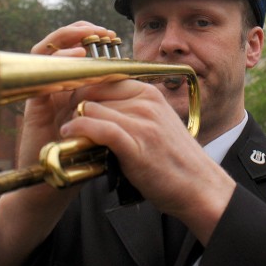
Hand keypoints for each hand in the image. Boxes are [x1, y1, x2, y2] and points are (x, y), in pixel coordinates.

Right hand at [0, 21, 117, 265]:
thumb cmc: (82, 162)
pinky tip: (77, 59)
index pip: (80, 55)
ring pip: (48, 54)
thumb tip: (137, 85)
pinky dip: (57, 62)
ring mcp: (43, 94)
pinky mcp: (32, 104)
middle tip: (103, 31)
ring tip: (90, 36)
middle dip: (81, 34)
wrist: (52, 191)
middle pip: (62, 47)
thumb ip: (113, 108)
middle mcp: (55, 89)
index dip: (92, 40)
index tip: (114, 35)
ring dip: (68, 40)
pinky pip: (40, 74)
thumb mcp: (104, 129)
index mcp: (73, 91)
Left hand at [60, 80, 235, 244]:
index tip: (72, 106)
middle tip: (67, 121)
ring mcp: (142, 122)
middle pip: (93, 92)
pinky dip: (78, 129)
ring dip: (74, 120)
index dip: (82, 91)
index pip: (103, 78)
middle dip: (74, 105)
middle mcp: (146, 102)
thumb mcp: (155, 122)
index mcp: (149, 93)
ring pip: (91, 108)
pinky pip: (97, 127)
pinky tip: (70, 134)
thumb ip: (130, 110)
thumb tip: (95, 105)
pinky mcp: (135, 144)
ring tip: (68, 133)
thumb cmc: (173, 159)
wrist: (198, 186)